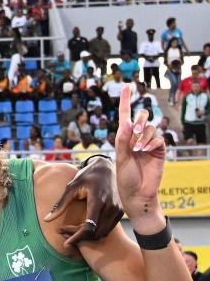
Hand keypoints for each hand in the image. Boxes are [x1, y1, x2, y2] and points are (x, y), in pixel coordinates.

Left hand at [43, 155, 123, 246]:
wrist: (106, 168)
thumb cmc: (86, 176)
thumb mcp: (71, 187)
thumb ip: (60, 204)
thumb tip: (46, 220)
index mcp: (98, 200)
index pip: (89, 226)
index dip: (77, 237)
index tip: (67, 244)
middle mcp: (110, 206)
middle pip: (96, 233)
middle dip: (81, 239)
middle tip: (67, 238)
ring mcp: (117, 210)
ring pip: (103, 233)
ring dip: (89, 237)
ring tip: (75, 235)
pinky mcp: (120, 212)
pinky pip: (108, 229)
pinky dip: (97, 233)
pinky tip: (85, 230)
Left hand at [115, 84, 165, 224]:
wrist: (137, 194)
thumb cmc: (125, 179)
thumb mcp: (120, 159)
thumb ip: (122, 141)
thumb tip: (126, 123)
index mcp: (123, 139)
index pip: (125, 116)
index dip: (126, 101)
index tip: (127, 86)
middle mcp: (136, 139)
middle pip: (142, 118)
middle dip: (139, 121)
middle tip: (133, 132)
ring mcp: (149, 144)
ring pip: (150, 128)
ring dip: (143, 136)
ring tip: (138, 149)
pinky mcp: (159, 151)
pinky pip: (159, 139)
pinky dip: (152, 143)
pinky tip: (146, 151)